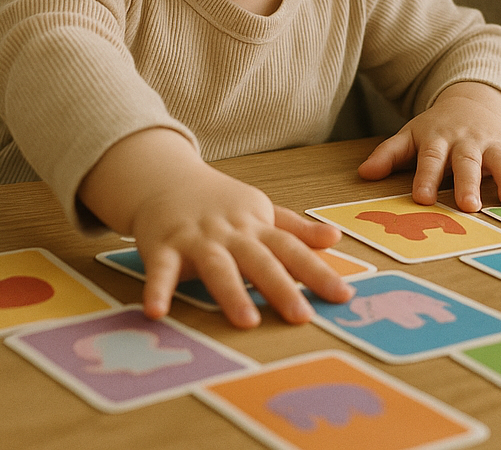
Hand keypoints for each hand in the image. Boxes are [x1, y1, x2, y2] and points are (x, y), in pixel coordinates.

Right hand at [79, 128, 351, 327]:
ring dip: (231, 292)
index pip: (292, 249)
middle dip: (281, 287)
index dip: (318, 271)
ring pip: (217, 266)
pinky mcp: (163, 247)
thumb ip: (295, 228)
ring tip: (247, 321)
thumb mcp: (260, 211)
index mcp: (256, 227)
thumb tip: (335, 238)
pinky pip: (161, 270)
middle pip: (260, 260)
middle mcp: (231, 233)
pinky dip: (158, 290)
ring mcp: (197, 239)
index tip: (343, 295)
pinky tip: (156, 312)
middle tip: (302, 316)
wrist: (166, 178)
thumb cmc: (219, 203)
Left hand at [357, 82, 500, 211]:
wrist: (473, 100)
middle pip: (467, 163)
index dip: (426, 177)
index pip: (430, 159)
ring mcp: (491, 144)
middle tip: (470, 207)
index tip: (423, 198)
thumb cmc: (436, 128)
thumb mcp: (410, 135)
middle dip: (469, 183)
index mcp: (438, 139)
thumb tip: (363, 173)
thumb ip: (388, 154)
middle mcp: (466, 142)